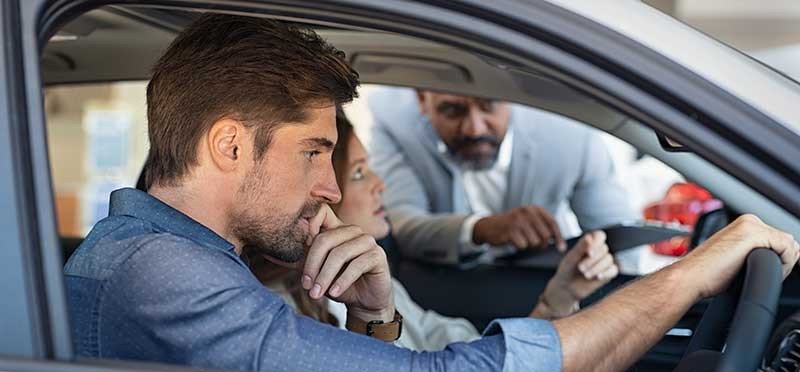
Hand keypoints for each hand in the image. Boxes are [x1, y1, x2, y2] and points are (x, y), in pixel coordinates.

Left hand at [302, 204, 393, 321]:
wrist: (363, 303)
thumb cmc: (337, 284)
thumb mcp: (314, 271)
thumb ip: (296, 259)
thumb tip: (267, 253)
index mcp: (337, 229)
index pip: (320, 214)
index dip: (306, 228)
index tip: (295, 255)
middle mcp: (353, 231)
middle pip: (325, 240)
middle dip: (312, 266)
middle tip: (306, 286)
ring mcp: (367, 241)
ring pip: (340, 254)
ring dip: (325, 277)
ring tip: (316, 294)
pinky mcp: (378, 255)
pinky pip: (357, 265)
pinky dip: (342, 281)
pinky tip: (334, 293)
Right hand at [473, 205, 565, 250]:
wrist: (489, 226)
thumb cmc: (513, 225)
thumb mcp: (529, 220)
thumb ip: (544, 227)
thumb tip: (560, 244)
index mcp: (534, 208)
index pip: (552, 223)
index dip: (559, 237)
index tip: (561, 249)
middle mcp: (527, 212)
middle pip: (545, 235)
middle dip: (542, 244)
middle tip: (534, 244)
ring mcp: (517, 221)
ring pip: (535, 242)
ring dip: (530, 246)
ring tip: (522, 240)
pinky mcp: (509, 231)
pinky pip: (523, 246)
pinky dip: (520, 246)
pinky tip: (514, 241)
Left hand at [532, 231, 617, 318]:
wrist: (567, 287)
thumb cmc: (568, 270)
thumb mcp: (571, 258)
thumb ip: (581, 247)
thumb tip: (589, 237)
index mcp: (589, 243)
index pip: (600, 235)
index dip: (596, 243)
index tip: (588, 252)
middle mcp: (598, 250)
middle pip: (604, 249)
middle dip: (592, 260)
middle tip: (581, 268)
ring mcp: (605, 261)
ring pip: (609, 259)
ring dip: (596, 267)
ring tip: (585, 274)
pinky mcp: (609, 272)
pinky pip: (613, 269)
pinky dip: (606, 273)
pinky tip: (598, 277)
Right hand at [679, 214, 799, 299]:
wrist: (691, 277)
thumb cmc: (707, 273)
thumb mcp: (736, 259)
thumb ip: (755, 253)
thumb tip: (780, 259)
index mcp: (744, 224)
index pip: (779, 240)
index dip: (779, 259)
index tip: (764, 270)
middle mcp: (749, 221)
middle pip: (786, 241)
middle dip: (782, 260)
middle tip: (758, 273)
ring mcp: (751, 226)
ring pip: (789, 245)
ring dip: (782, 264)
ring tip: (756, 272)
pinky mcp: (753, 234)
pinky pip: (787, 249)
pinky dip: (782, 264)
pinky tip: (759, 269)